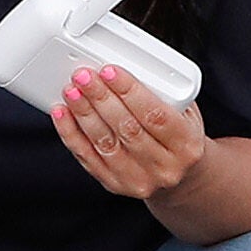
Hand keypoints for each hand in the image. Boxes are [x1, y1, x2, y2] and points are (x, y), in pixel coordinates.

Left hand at [52, 65, 207, 204]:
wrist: (179, 176)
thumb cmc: (179, 136)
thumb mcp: (186, 113)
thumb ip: (163, 92)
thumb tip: (127, 65)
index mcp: (187, 145)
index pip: (155, 114)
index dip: (130, 91)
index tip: (109, 71)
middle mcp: (165, 167)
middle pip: (127, 128)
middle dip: (101, 98)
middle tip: (84, 76)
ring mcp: (139, 180)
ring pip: (105, 143)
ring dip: (84, 114)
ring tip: (72, 91)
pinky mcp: (115, 185)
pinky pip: (88, 158)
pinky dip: (72, 134)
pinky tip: (63, 114)